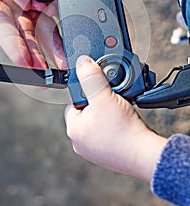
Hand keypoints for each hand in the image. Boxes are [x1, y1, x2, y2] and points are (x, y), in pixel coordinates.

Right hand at [0, 0, 65, 67]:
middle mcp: (8, 2)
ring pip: (38, 29)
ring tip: (63, 61)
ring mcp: (25, 1)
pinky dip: (59, 26)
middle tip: (45, 72)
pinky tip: (69, 39)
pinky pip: (51, 14)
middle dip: (33, 54)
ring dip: (50, 46)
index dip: (12, 44)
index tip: (24, 60)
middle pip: (20, 33)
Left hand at [65, 55, 166, 181]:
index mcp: (73, 129)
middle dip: (99, 101)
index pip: (74, 101)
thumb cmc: (123, 130)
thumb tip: (82, 63)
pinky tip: (123, 122)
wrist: (145, 154)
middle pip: (86, 110)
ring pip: (98, 121)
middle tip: (112, 99)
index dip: (87, 90)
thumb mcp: (104, 96)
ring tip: (119, 110)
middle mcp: (79, 141)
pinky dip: (114, 125)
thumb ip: (92, 77)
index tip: (99, 88)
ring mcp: (93, 150)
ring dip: (108, 112)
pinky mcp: (107, 154)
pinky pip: (106, 132)